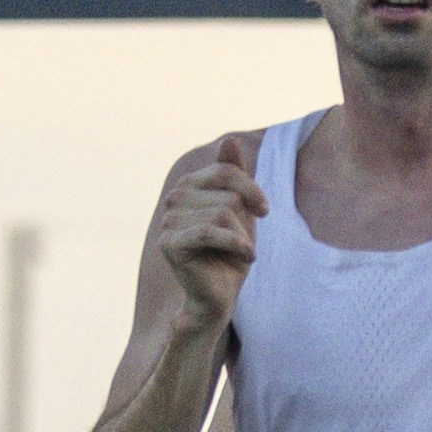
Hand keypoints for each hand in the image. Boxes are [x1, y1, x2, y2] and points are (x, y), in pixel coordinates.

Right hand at [152, 134, 264, 328]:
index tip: (264, 210)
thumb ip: (235, 175)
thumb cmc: (233, 251)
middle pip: (227, 195)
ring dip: (241, 238)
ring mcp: (167, 220)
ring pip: (222, 214)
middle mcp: (174, 197)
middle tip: (241, 242)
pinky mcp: (168, 243)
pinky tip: (246, 256)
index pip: (226, 170)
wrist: (221, 294)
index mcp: (190, 184)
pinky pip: (210, 232)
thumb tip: (230, 138)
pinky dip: (236, 245)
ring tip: (239, 252)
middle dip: (245, 222)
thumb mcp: (242, 209)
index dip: (251, 189)